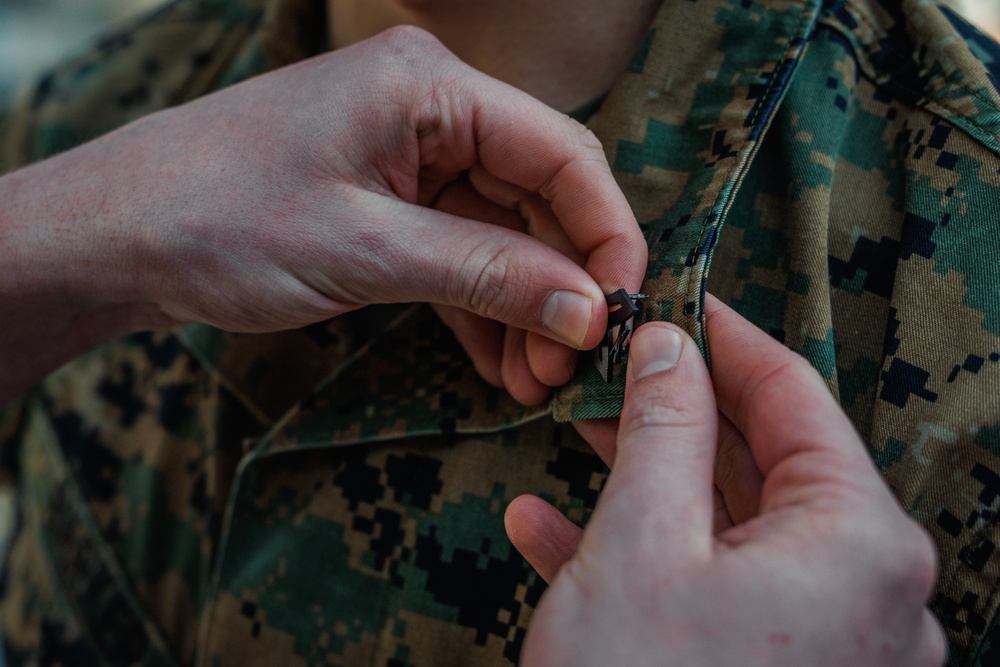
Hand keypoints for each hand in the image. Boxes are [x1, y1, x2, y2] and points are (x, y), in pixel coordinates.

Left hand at [0, 26, 644, 403]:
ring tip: (536, 382)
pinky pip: (460, 255)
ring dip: (526, 307)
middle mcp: (431, 112)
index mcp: (431, 87)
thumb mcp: (365, 251)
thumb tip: (590, 311)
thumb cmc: (219, 217)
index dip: (606, 233)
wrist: (117, 237)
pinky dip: (482, 308)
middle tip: (573, 366)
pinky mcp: (389, 203)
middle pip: (539, 198)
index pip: (561, 154)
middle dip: (563, 286)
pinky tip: (501, 364)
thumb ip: (487, 275)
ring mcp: (410, 158)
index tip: (623, 310)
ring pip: (504, 234)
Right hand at [505, 296, 945, 665]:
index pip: (793, 396)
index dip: (724, 337)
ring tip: (575, 433)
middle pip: (762, 462)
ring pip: (731, 526)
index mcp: (860, 542)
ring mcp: (830, 642)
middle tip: (614, 366)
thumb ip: (665, 424)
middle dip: (674, 410)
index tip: (673, 298)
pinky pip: (715, 591)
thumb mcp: (642, 538)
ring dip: (646, 479)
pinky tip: (551, 531)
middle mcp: (868, 591)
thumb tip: (669, 344)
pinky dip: (643, 556)